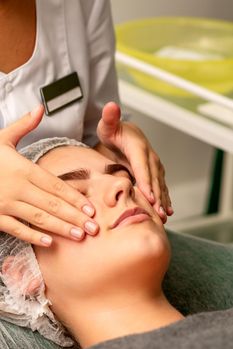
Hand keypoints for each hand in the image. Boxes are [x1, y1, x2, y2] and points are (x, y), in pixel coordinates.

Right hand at [0, 106, 98, 245]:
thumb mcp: (2, 137)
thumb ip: (24, 126)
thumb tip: (40, 108)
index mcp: (23, 168)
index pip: (55, 185)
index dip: (74, 197)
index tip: (90, 208)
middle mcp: (17, 187)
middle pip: (52, 204)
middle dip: (74, 216)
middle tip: (93, 228)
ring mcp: (6, 203)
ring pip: (38, 218)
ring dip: (60, 228)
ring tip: (79, 236)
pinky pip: (16, 228)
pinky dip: (32, 236)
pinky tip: (49, 242)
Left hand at [97, 102, 172, 222]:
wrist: (124, 135)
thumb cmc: (113, 132)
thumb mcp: (107, 126)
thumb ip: (109, 118)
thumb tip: (111, 106)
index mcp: (138, 147)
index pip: (142, 166)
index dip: (146, 181)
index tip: (149, 196)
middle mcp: (150, 157)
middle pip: (154, 179)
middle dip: (156, 197)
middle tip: (157, 214)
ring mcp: (154, 166)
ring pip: (160, 185)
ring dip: (163, 201)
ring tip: (164, 217)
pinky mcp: (154, 173)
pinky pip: (160, 187)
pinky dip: (165, 199)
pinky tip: (168, 212)